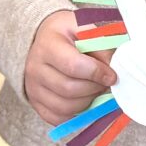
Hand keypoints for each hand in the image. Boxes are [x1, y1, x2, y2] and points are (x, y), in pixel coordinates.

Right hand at [23, 9, 115, 125]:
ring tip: (96, 90)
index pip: (73, 65)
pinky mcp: (36, 104)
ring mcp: (33, 88)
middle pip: (69, 89)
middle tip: (106, 83)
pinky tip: (85, 100)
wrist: (44, 40)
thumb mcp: (84, 27)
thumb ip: (100, 43)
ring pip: (65, 107)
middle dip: (94, 89)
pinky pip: (58, 118)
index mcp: (47, 45)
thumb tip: (113, 67)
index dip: (96, 73)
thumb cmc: (68, 33)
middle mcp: (35, 68)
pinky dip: (76, 114)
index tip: (112, 75)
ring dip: (88, 102)